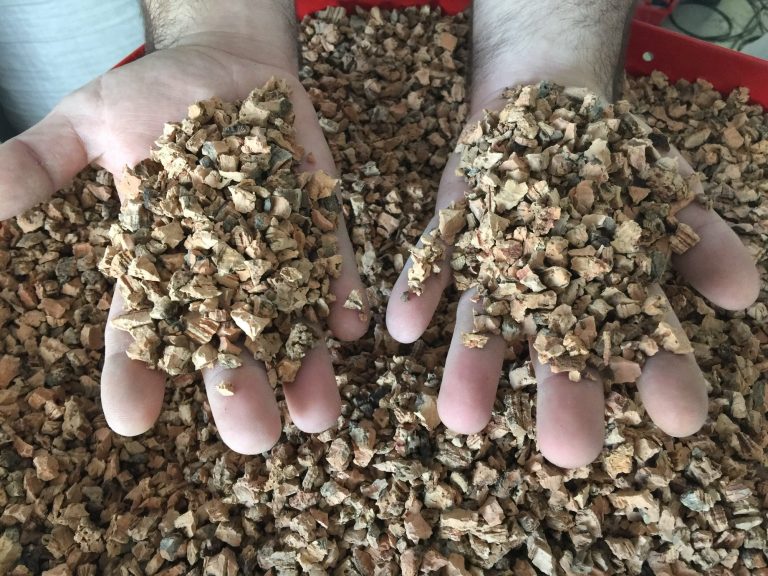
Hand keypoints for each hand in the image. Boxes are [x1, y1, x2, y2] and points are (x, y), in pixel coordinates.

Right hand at [0, 26, 367, 453]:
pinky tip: (350, 329)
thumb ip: (41, 164)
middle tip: (252, 439)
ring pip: (290, 323)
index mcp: (159, 262)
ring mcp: (275, 253)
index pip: (143, 328)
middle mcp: (220, 273)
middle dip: (238, 390)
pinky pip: (332, 268)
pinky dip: (341, 298)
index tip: (133, 417)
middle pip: (227, 343)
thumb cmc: (153, 95)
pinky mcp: (318, 225)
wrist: (226, 63)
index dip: (136, 373)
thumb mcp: (88, 122)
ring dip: (306, 368)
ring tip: (316, 414)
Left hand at [385, 0, 759, 468]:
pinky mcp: (448, 236)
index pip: (642, 341)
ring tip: (463, 418)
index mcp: (606, 291)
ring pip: (482, 324)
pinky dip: (416, 291)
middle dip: (563, 397)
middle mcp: (545, 295)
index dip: (662, 378)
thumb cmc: (608, 155)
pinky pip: (427, 266)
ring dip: (471, 367)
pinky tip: (405, 327)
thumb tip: (741, 293)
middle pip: (555, 351)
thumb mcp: (665, 186)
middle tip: (569, 451)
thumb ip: (699, 236)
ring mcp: (491, 268)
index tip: (680, 419)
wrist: (541, 101)